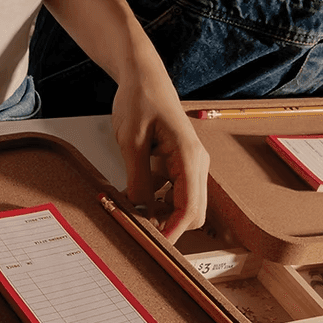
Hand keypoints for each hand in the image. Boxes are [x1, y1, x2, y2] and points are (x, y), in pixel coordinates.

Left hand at [111, 76, 209, 242]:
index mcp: (190, 157)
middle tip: (137, 230)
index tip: (155, 245)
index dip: (173, 231)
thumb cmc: (140, 99)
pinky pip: (169, 189)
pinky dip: (153, 196)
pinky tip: (130, 192)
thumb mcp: (132, 141)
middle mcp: (196, 162)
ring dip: (157, 210)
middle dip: (167, 224)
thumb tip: (142, 212)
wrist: (142, 76)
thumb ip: (138, 179)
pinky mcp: (176, 161)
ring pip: (180, 202)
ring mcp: (188, 162)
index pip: (190, 208)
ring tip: (127, 208)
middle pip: (191, 211)